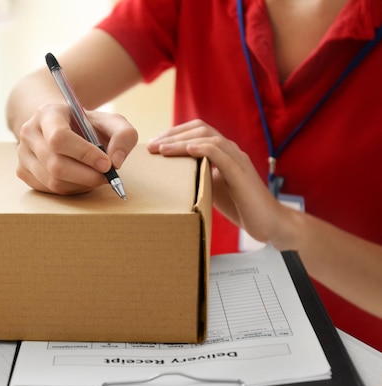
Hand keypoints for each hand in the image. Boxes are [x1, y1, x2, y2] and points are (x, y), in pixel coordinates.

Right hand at [16, 103, 137, 194]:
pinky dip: (70, 189)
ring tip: (95, 176)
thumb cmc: (87, 126)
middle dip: (87, 176)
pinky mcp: (22, 171)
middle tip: (107, 177)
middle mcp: (29, 132)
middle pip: (56, 165)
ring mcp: (22, 153)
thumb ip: (123, 136)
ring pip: (53, 181)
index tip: (107, 164)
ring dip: (81, 185)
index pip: (59, 138)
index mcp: (47, 113)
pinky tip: (80, 179)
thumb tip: (115, 161)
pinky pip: (49, 190)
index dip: (84, 154)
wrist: (61, 126)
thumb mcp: (111, 122)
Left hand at [148, 119, 292, 248]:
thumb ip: (196, 174)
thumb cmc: (239, 204)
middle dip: (173, 135)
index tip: (153, 144)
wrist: (268, 221)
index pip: (197, 131)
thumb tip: (169, 172)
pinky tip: (189, 150)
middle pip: (200, 129)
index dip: (174, 133)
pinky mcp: (241, 174)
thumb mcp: (211, 186)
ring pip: (209, 139)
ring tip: (162, 149)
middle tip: (151, 146)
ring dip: (182, 142)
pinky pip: (222, 155)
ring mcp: (238, 160)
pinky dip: (204, 149)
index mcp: (223, 152)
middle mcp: (231, 150)